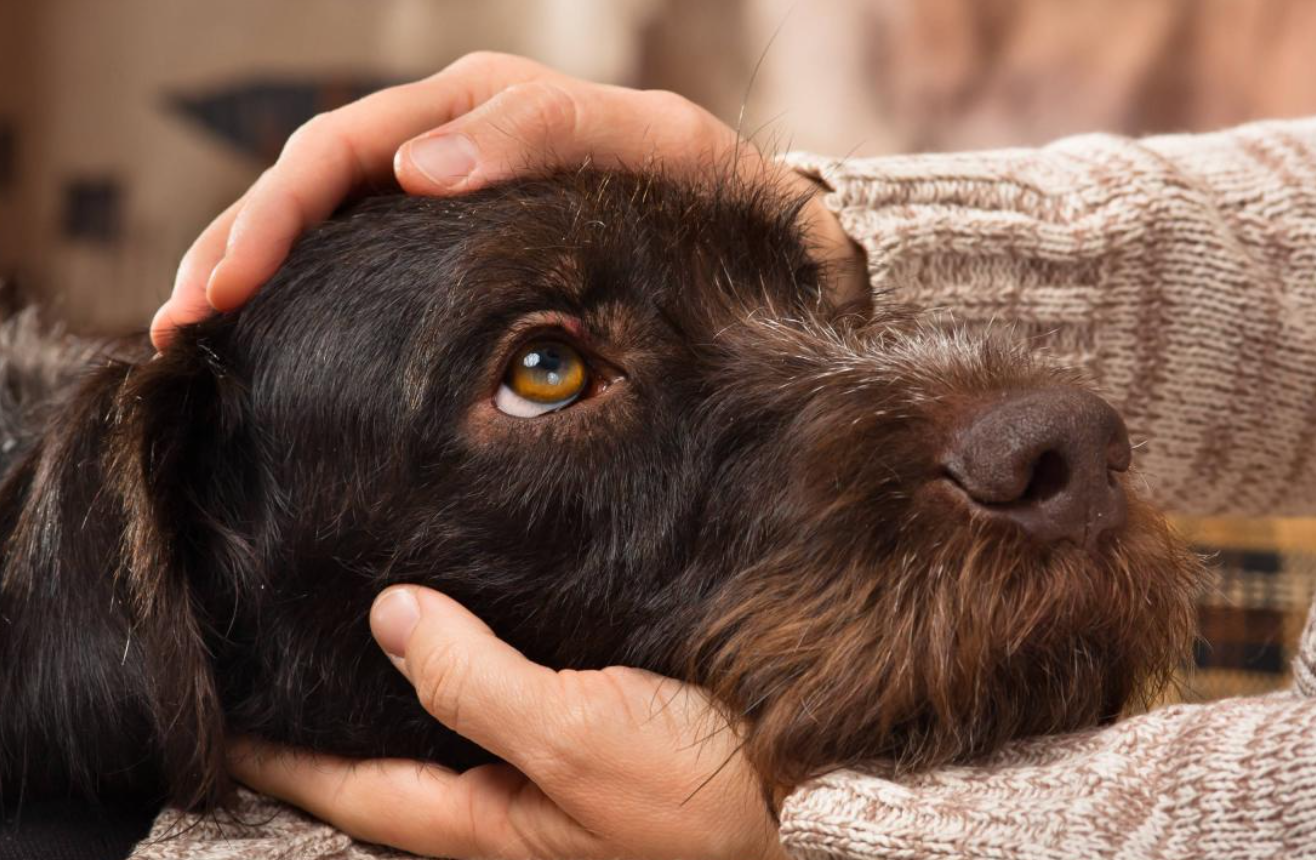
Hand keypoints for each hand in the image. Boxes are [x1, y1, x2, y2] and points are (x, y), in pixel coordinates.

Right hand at [154, 52, 865, 349]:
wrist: (751, 228)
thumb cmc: (704, 187)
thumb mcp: (648, 143)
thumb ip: (542, 134)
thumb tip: (419, 167)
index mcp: (476, 106)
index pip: (342, 148)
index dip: (275, 215)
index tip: (226, 288)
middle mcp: (445, 142)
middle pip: (307, 183)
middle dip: (235, 248)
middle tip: (181, 327)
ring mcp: (444, 193)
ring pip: (321, 222)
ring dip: (248, 271)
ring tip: (192, 336)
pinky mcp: (452, 247)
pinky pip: (360, 258)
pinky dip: (303, 293)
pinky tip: (267, 336)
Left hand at [229, 586, 786, 859]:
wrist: (805, 790)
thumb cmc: (696, 796)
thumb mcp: (577, 740)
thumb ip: (477, 683)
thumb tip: (391, 617)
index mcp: (480, 820)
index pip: (344, 783)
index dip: (275, 749)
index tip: (217, 704)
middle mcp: (500, 802)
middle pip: (385, 754)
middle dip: (327, 708)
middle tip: (273, 644)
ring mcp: (543, 774)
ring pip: (442, 722)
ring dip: (396, 677)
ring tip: (354, 619)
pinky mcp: (587, 740)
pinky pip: (501, 698)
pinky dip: (467, 659)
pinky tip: (470, 614)